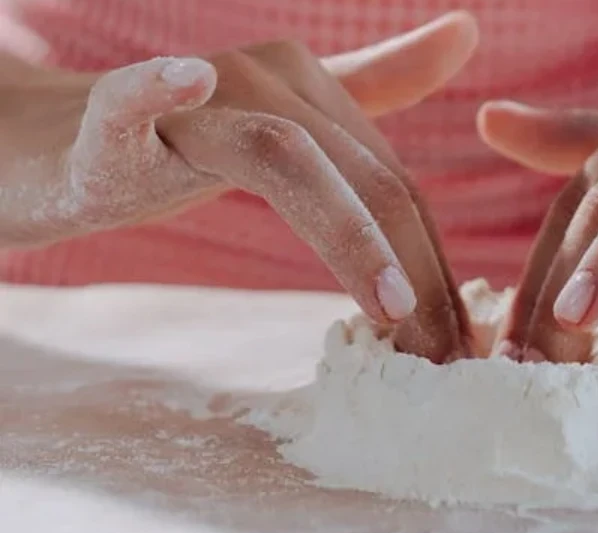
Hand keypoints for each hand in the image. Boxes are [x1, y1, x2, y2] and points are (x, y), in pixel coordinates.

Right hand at [0, 12, 477, 362]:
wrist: (55, 146)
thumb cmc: (177, 151)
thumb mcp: (288, 129)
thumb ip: (375, 86)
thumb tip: (466, 34)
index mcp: (307, 88)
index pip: (392, 185)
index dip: (433, 266)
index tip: (457, 343)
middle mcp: (261, 80)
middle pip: (361, 178)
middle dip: (414, 273)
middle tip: (442, 359)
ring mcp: (188, 99)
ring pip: (284, 156)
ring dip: (349, 235)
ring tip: (391, 312)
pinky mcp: (104, 124)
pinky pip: (128, 102)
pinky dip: (152, 92)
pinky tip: (185, 83)